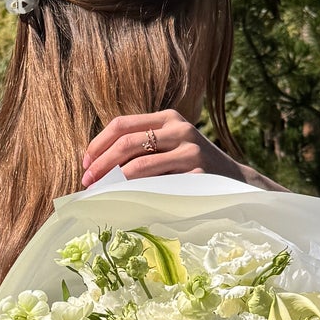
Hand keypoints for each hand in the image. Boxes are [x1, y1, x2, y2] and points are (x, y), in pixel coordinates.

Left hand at [81, 110, 246, 187]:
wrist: (234, 182)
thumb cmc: (192, 167)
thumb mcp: (170, 146)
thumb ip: (141, 147)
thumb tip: (95, 165)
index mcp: (168, 118)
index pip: (122, 124)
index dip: (98, 144)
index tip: (85, 164)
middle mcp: (179, 129)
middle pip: (127, 142)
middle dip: (101, 164)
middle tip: (87, 182)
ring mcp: (190, 151)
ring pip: (139, 165)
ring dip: (113, 181)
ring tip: (100, 193)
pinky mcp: (197, 174)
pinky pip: (156, 185)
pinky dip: (134, 193)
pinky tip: (123, 201)